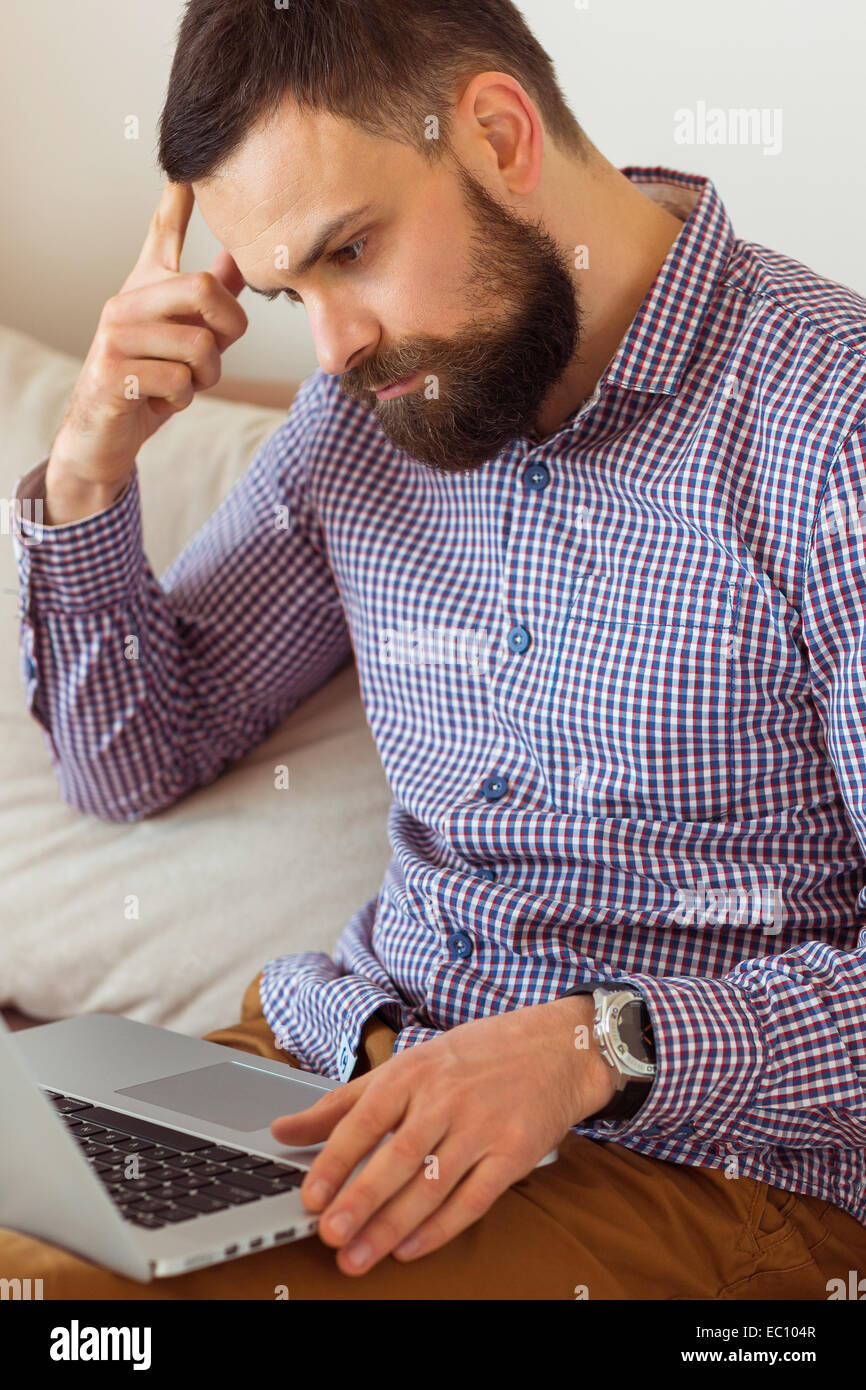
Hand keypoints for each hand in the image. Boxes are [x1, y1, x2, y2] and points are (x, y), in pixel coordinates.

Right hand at [45, 181, 247, 521]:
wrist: (103, 436)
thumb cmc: (151, 385)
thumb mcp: (189, 341)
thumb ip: (212, 305)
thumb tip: (241, 256)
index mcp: (145, 289)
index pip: (162, 234)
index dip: (178, 201)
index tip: (188, 167)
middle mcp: (125, 302)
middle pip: (205, 290)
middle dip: (230, 328)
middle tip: (219, 352)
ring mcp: (115, 335)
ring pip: (199, 345)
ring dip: (206, 376)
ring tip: (186, 383)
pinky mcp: (112, 371)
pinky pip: (179, 380)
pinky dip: (184, 398)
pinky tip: (164, 400)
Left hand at [270, 995, 615, 1274]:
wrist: (558, 1046)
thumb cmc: (474, 1056)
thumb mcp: (406, 1065)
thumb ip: (342, 1102)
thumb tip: (282, 1130)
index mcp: (412, 1073)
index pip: (365, 1118)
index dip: (336, 1160)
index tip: (310, 1196)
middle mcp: (445, 1098)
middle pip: (396, 1157)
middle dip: (361, 1200)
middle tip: (330, 1236)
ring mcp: (482, 1127)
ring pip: (431, 1185)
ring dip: (392, 1225)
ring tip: (359, 1256)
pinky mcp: (513, 1153)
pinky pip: (473, 1198)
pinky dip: (440, 1228)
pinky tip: (410, 1249)